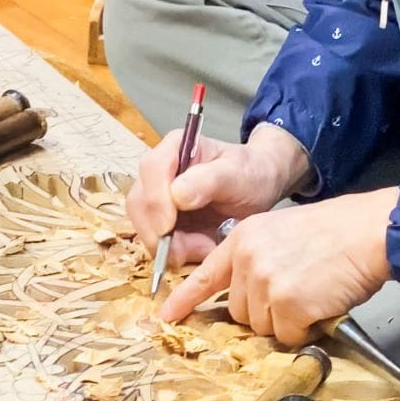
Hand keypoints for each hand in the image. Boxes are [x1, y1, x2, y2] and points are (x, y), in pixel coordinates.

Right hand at [126, 125, 311, 268]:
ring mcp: (159, 196)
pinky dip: (176, 251)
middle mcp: (160, 170)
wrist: (259, 185)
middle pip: (140, 201)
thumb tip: (176, 195)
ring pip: (145, 225)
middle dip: (157, 232)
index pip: (152, 170)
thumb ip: (209, 180)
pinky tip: (202, 248)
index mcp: (176, 147)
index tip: (167, 227)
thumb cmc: (250, 172)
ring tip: (204, 247)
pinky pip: (158, 240)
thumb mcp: (237, 173)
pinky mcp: (164, 219)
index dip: (155, 200)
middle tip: (182, 253)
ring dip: (168, 245)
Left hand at [159, 188, 397, 346]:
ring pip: (263, 327)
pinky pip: (288, 336)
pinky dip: (306, 329)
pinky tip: (321, 303)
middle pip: (240, 311)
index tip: (165, 316)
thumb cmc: (335, 233)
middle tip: (298, 290)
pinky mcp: (288, 304)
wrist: (368, 231)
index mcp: (243, 239)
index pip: (205, 275)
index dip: (185, 300)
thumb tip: (249, 296)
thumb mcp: (281, 232)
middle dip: (266, 311)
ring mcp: (266, 282)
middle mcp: (247, 260)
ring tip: (313, 293)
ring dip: (287, 321)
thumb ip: (256, 259)